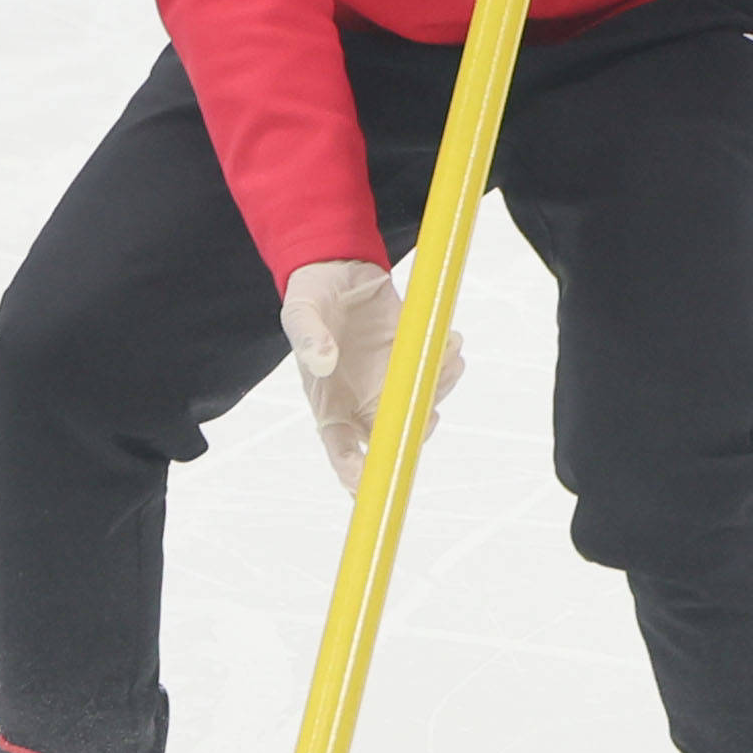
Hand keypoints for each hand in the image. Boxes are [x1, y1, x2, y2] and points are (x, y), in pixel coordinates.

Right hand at [279, 259, 461, 492]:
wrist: (341, 269)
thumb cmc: (312, 296)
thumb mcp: (301, 312)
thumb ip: (308, 338)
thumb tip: (322, 362)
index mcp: (330, 403)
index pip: (341, 449)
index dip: (354, 471)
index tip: (367, 484)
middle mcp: (363, 402)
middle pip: (394, 440)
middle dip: (417, 433)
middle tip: (431, 414)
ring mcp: (391, 384)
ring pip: (422, 407)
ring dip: (441, 388)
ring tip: (448, 355)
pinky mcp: (412, 362)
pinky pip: (437, 376)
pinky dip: (449, 365)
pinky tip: (451, 342)